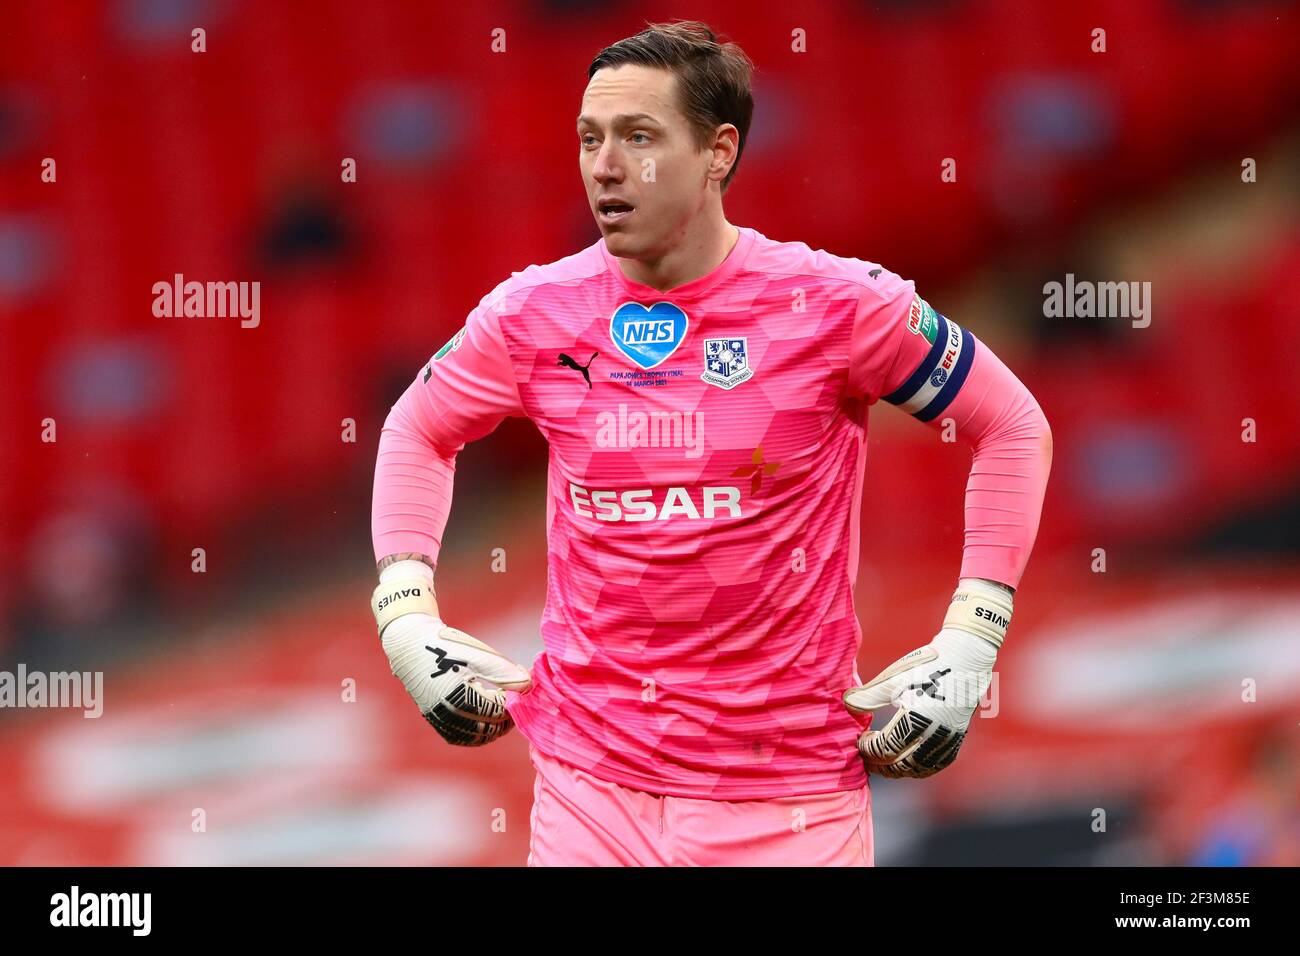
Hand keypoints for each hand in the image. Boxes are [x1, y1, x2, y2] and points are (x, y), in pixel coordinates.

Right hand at [382, 611, 531, 745]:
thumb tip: (528, 684)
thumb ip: (503, 671)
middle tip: (515, 702)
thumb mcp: (477, 655)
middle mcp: (447, 713)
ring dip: (492, 728)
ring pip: (473, 737)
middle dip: (505, 718)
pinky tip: (484, 720)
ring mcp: (438, 718)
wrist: (410, 642)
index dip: (513, 704)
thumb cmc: (446, 645)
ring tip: (502, 711)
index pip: (497, 712)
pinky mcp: (433, 717)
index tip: (521, 691)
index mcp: (459, 697)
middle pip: (487, 729)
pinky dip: (474, 733)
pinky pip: (458, 736)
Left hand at [842, 627, 995, 777]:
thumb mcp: (894, 679)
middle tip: (864, 758)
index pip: (885, 749)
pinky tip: (906, 760)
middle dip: (879, 765)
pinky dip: (918, 767)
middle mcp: (934, 736)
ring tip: (881, 762)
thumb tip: (846, 704)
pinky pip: (936, 764)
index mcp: (916, 721)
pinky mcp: (957, 738)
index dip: (867, 749)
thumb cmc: (926, 666)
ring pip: (918, 769)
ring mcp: (947, 740)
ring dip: (897, 769)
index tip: (858, 741)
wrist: (965, 658)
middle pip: (900, 766)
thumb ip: (869, 696)